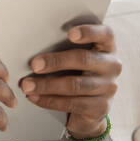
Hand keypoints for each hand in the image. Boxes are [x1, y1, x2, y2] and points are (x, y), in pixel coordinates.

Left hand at [18, 24, 120, 139]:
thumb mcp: (75, 59)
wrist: (88, 109)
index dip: (89, 32)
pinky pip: (72, 103)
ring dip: (47, 85)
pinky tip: (34, 97)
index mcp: (107, 47)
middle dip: (56, 61)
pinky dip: (49, 100)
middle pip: (84, 59)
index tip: (70, 34)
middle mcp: (112, 66)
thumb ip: (64, 49)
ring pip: (75, 84)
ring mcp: (108, 88)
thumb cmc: (76, 74)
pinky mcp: (100, 108)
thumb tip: (34, 46)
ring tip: (27, 85)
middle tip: (34, 65)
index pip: (105, 34)